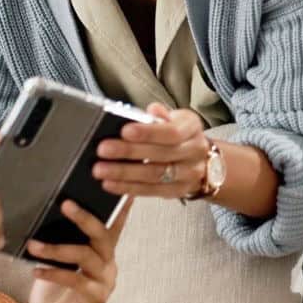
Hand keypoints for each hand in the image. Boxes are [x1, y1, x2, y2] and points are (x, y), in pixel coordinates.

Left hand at [26, 198, 132, 302]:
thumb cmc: (54, 294)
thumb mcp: (56, 262)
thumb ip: (59, 240)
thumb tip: (43, 211)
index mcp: (102, 251)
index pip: (112, 223)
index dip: (118, 205)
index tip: (116, 184)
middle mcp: (108, 263)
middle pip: (101, 233)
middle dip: (84, 217)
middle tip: (65, 204)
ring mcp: (104, 281)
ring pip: (85, 255)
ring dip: (56, 248)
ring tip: (33, 245)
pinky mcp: (95, 298)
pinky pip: (75, 279)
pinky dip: (54, 273)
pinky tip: (36, 270)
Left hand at [93, 103, 211, 198]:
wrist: (202, 160)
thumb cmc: (179, 135)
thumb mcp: (174, 118)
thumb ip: (159, 115)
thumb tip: (151, 111)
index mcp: (191, 128)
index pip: (171, 132)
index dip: (147, 132)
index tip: (125, 131)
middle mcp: (193, 152)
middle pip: (160, 154)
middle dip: (128, 151)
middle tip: (103, 149)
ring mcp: (188, 174)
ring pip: (154, 175)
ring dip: (124, 173)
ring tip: (101, 169)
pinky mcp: (178, 191)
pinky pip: (151, 191)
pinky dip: (128, 188)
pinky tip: (111, 184)